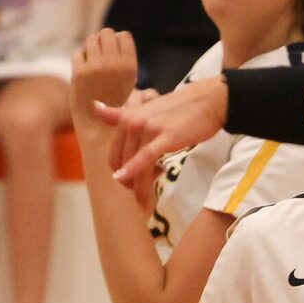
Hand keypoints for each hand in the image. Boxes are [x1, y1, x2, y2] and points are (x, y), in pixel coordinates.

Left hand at [71, 28, 141, 130]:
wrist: (99, 127)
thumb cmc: (114, 104)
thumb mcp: (129, 81)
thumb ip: (122, 60)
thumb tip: (114, 36)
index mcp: (130, 66)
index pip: (123, 35)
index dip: (116, 41)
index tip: (112, 53)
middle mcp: (114, 64)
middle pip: (106, 33)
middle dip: (102, 42)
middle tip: (99, 57)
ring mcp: (96, 67)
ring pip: (90, 40)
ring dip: (89, 49)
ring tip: (91, 63)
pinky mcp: (79, 73)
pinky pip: (77, 53)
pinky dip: (78, 60)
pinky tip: (82, 73)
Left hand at [103, 76, 228, 185]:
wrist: (208, 101)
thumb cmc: (179, 109)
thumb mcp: (147, 110)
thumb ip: (121, 114)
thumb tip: (95, 106)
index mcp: (126, 118)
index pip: (114, 156)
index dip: (122, 173)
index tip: (136, 183)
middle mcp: (132, 122)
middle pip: (121, 164)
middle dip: (131, 184)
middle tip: (146, 192)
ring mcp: (147, 128)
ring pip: (134, 167)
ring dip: (140, 188)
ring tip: (148, 201)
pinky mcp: (163, 137)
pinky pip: (146, 160)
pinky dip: (139, 176)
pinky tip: (140, 194)